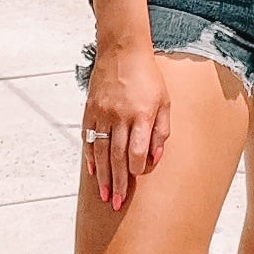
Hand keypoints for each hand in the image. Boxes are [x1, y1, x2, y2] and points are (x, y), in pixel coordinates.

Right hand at [82, 44, 170, 210]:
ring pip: (101, 151)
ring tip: (104, 195)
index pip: (137, 150)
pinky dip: (90, 156)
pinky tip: (92, 171)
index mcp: (142, 114)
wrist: (122, 51)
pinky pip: (89, 138)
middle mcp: (120, 116)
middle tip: (116, 203)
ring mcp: (102, 113)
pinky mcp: (90, 110)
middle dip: (117, 182)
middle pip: (117, 156)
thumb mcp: (164, 102)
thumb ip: (162, 131)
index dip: (135, 169)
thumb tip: (155, 158)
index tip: (135, 181)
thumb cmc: (148, 77)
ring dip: (102, 175)